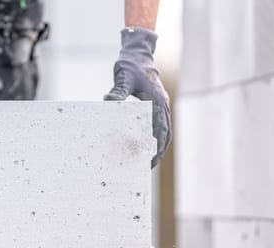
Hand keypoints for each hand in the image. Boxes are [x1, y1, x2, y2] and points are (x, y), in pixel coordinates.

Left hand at [105, 27, 170, 168]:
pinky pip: (161, 124)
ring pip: (165, 131)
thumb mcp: (123, 78)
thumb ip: (117, 92)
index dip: (156, 147)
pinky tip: (147, 144)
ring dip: (159, 146)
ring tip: (150, 160)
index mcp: (157, 101)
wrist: (139, 54)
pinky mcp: (158, 103)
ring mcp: (162, 104)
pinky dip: (157, 136)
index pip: (159, 130)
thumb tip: (108, 100)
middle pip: (165, 134)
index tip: (150, 160)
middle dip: (158, 151)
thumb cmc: (130, 66)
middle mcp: (163, 104)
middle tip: (148, 166)